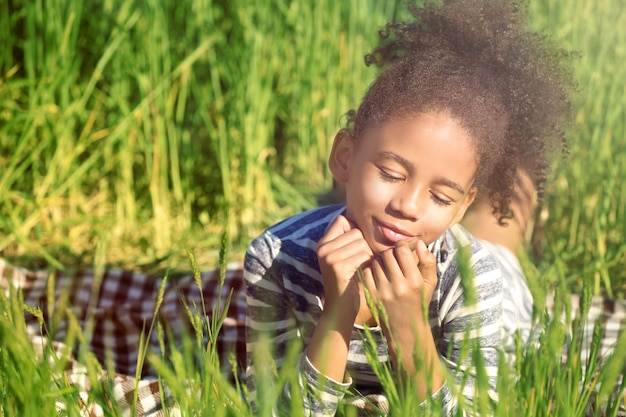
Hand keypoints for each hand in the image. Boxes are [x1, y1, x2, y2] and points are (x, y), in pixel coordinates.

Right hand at [316, 215, 373, 316]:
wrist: (341, 309)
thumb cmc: (349, 281)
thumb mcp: (344, 257)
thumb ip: (349, 239)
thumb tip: (363, 216)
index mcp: (322, 243)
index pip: (342, 220)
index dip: (355, 231)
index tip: (356, 248)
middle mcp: (322, 248)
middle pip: (355, 231)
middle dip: (364, 245)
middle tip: (361, 261)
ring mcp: (328, 256)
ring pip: (361, 242)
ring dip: (367, 255)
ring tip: (361, 267)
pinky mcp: (337, 266)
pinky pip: (362, 254)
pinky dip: (368, 263)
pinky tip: (363, 273)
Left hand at [360, 239, 442, 396]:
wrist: (406, 329)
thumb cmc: (419, 302)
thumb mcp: (430, 283)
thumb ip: (428, 261)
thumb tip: (418, 243)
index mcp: (415, 281)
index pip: (402, 251)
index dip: (401, 247)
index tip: (401, 250)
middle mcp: (399, 286)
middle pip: (387, 255)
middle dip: (389, 254)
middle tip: (392, 259)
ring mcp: (384, 292)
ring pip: (375, 263)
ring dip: (379, 262)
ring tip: (386, 268)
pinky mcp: (372, 296)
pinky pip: (367, 273)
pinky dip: (371, 271)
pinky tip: (377, 276)